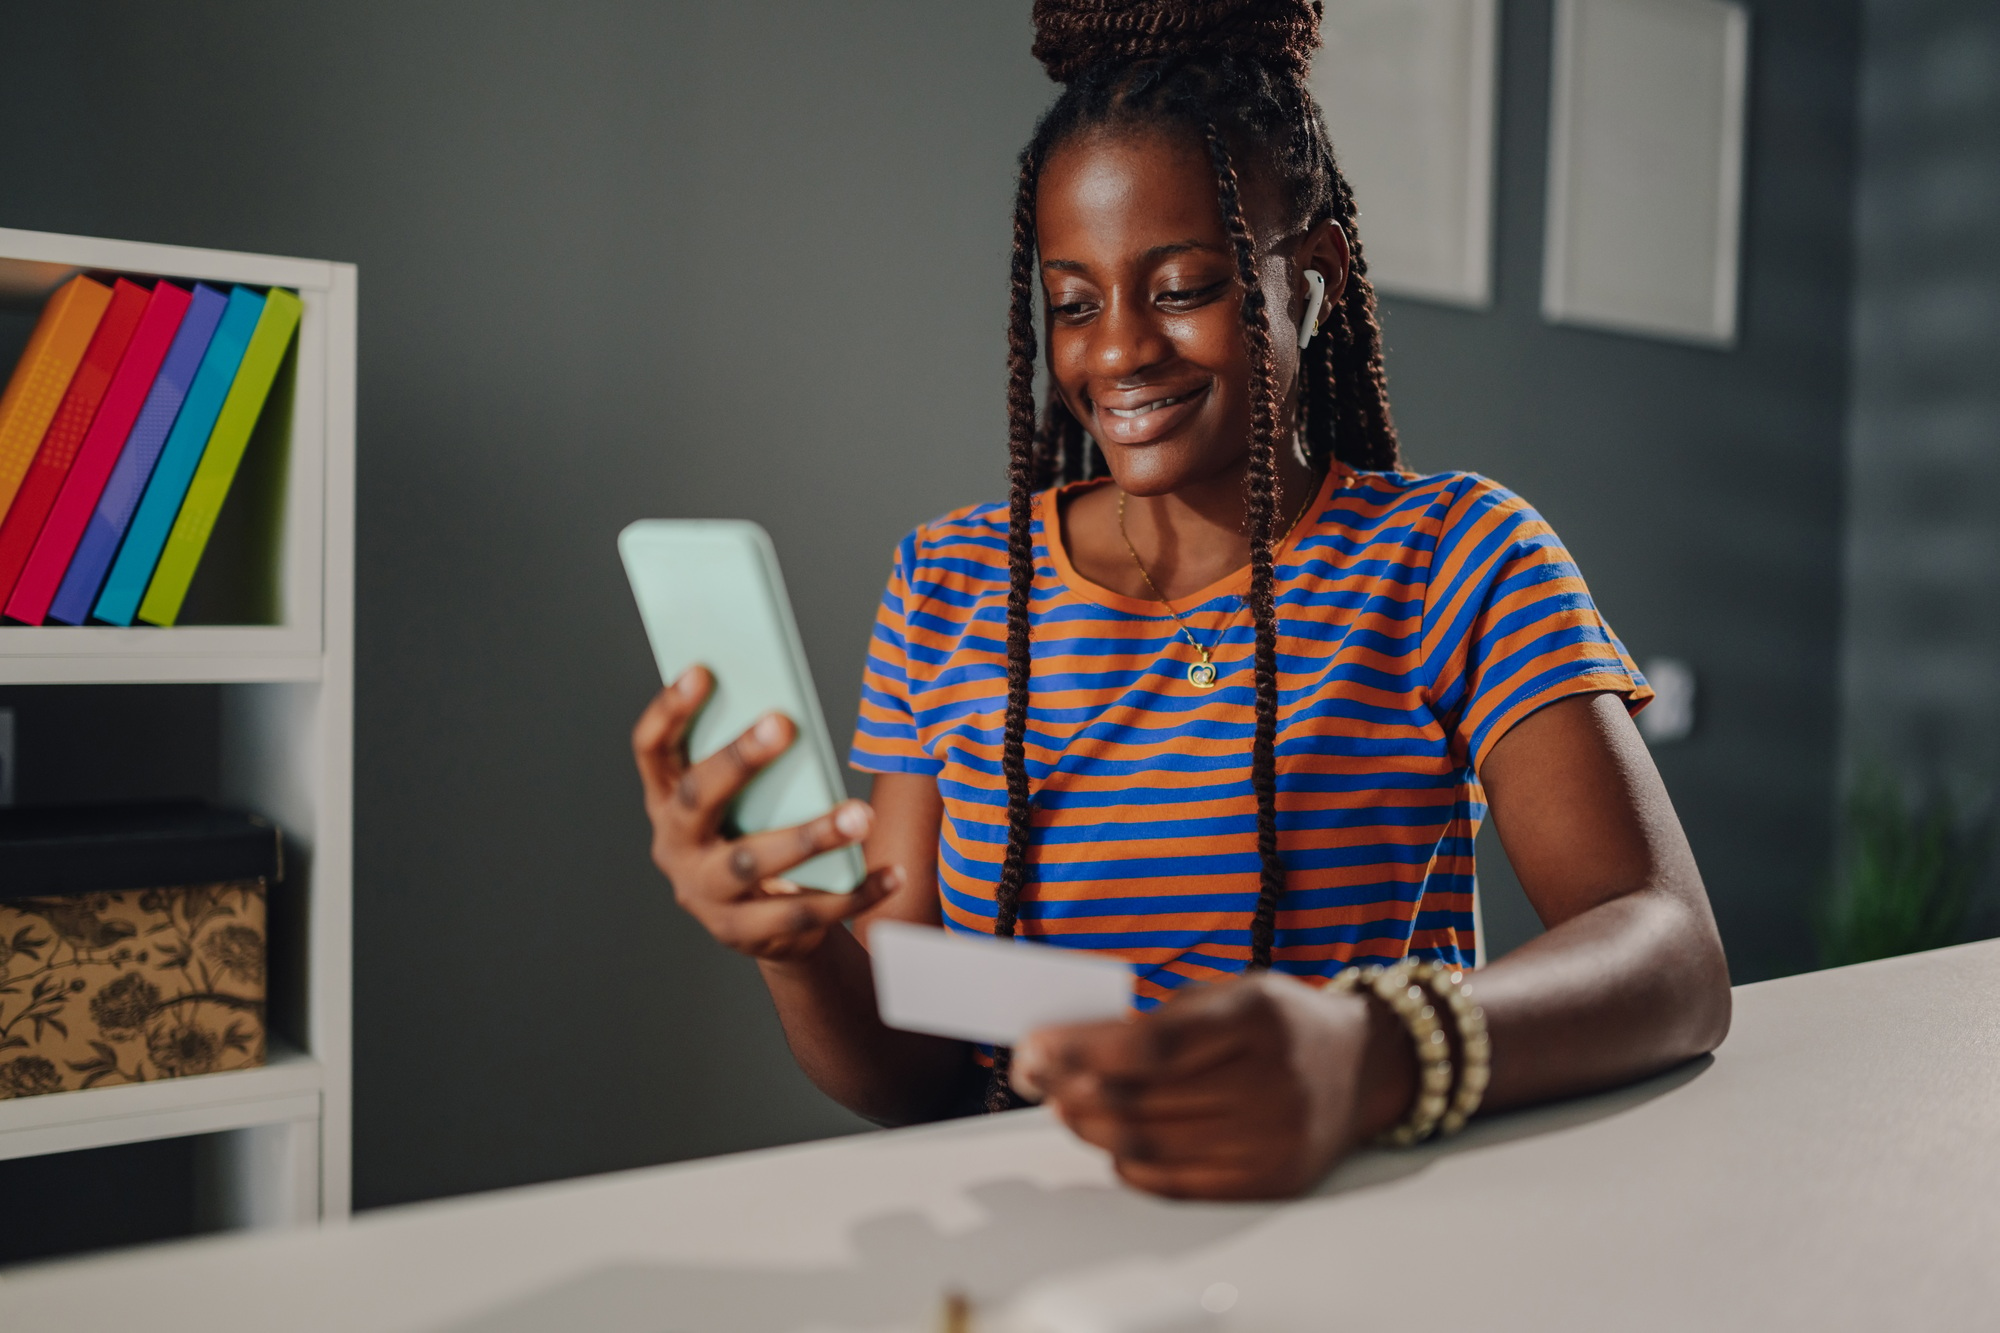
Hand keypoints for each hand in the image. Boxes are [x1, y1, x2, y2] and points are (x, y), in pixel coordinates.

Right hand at [632, 665, 899, 960]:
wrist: (762, 925)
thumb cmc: (755, 834)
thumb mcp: (742, 800)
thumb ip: (753, 764)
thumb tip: (791, 709)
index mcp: (667, 802)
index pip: (652, 751)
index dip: (669, 711)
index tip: (701, 670)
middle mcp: (675, 847)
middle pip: (698, 799)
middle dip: (738, 761)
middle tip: (784, 723)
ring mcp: (705, 895)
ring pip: (752, 862)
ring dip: (810, 836)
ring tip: (860, 815)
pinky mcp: (743, 933)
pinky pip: (804, 911)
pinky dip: (855, 892)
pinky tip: (892, 873)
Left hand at [1011, 973, 1414, 1198]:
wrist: (1365, 1068)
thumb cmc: (1283, 1023)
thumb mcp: (1231, 993)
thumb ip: (1160, 1020)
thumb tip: (1071, 1048)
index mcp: (1257, 1018)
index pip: (1150, 1045)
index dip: (1081, 1050)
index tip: (1036, 1046)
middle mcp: (1271, 1082)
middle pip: (1143, 1101)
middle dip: (1070, 1090)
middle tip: (1034, 1077)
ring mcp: (1275, 1139)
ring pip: (1151, 1146)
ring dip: (1090, 1128)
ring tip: (1063, 1107)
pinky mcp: (1273, 1181)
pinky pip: (1179, 1185)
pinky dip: (1131, 1166)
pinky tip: (1110, 1144)